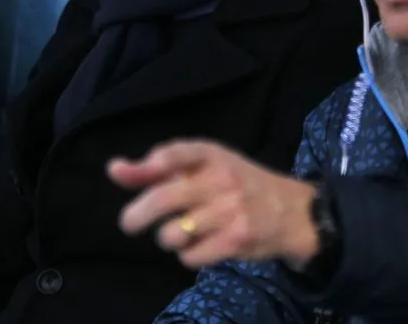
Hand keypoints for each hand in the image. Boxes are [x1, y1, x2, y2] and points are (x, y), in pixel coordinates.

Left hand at [108, 140, 318, 268]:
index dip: (152, 164)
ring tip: (178, 234)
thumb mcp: (205, 167)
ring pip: (173, 233)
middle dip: (136, 215)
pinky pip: (191, 256)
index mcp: (212, 155)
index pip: (177, 152)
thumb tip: (114, 169)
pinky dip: (188, 255)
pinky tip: (200, 246)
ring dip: (167, 238)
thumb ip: (158, 169)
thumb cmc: (238, 184)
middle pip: (164, 199)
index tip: (132, 171)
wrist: (294, 212)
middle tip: (128, 224)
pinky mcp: (237, 240)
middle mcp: (221, 179)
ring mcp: (230, 211)